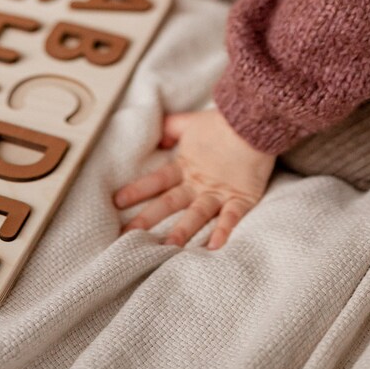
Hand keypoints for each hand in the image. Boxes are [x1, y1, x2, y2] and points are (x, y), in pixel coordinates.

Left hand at [113, 108, 276, 249]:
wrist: (253, 120)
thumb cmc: (222, 122)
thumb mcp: (190, 123)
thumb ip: (171, 128)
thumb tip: (159, 139)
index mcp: (185, 166)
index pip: (156, 180)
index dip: (137, 190)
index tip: (116, 203)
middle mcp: (198, 182)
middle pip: (170, 202)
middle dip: (148, 219)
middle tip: (128, 238)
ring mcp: (219, 191)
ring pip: (197, 214)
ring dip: (183, 230)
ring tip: (168, 248)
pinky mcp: (241, 197)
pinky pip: (231, 217)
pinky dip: (224, 231)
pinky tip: (214, 247)